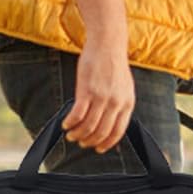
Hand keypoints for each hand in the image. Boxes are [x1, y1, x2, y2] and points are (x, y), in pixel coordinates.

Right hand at [63, 37, 135, 152]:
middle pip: (101, 132)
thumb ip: (119, 104)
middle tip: (80, 142)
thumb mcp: (124, 87)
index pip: (118, 132)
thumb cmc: (113, 64)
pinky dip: (70, 123)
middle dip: (89, 141)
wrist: (107, 44)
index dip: (106, 144)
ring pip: (88, 127)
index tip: (97, 148)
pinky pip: (77, 115)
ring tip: (70, 134)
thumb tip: (111, 121)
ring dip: (77, 134)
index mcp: (127, 103)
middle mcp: (116, 103)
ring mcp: (102, 97)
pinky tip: (65, 124)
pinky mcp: (87, 90)